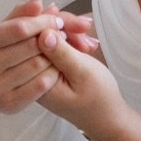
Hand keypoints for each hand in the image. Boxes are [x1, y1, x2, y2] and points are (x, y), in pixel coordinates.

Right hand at [0, 0, 73, 117]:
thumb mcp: (0, 31)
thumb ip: (19, 15)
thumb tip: (38, 2)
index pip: (20, 28)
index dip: (43, 22)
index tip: (57, 21)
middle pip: (30, 47)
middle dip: (52, 38)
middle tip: (63, 35)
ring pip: (37, 66)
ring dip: (55, 56)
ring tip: (61, 50)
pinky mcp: (7, 104)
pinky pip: (40, 86)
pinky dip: (52, 74)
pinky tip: (55, 68)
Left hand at [34, 26, 129, 140]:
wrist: (108, 116)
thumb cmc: (98, 97)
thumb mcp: (83, 72)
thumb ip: (61, 53)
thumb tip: (42, 31)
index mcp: (35, 79)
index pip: (33, 40)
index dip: (54, 24)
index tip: (79, 26)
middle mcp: (31, 73)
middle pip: (38, 35)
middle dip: (63, 27)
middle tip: (86, 29)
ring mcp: (39, 69)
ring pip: (47, 36)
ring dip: (69, 33)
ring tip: (90, 43)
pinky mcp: (48, 66)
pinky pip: (53, 45)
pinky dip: (70, 41)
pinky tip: (85, 44)